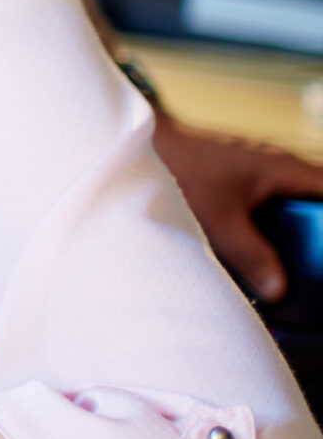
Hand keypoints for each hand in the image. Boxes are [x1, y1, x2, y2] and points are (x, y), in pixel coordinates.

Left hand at [153, 118, 322, 301]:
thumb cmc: (178, 172)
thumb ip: (250, 254)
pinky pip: (268, 216)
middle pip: (315, 208)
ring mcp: (259, 178)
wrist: (133, 147)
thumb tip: (280, 291)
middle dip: (316, 239)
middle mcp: (279, 170)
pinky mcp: (238, 189)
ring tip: (296, 277)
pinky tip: (260, 266)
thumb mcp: (216, 220)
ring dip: (294, 242)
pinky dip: (269, 238)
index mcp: (285, 169)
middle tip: (313, 274)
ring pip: (293, 214)